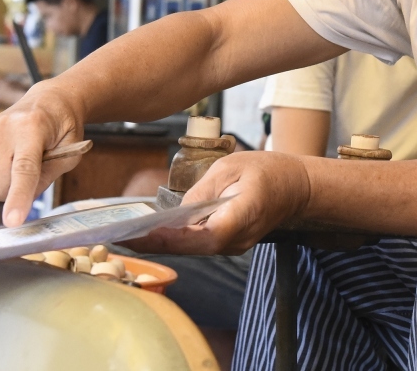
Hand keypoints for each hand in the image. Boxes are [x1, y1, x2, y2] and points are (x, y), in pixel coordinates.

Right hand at [0, 82, 84, 225]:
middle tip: (31, 174)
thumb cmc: (61, 130)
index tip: (13, 221)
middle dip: (13, 194)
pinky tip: (2, 163)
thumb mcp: (71, 153)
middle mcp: (2, 127)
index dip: (19, 197)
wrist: (45, 103)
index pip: (24, 169)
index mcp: (33, 127)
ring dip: (0, 188)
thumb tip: (19, 202)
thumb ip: (46, 178)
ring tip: (16, 164)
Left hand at [124, 151, 310, 255]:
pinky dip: (175, 241)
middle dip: (155, 244)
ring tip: (129, 236)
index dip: (172, 238)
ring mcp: (233, 246)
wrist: (296, 187)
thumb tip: (175, 213)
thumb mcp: (231, 167)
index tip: (142, 233)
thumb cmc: (267, 171)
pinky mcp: (229, 244)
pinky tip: (153, 234)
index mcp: (241, 216)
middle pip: (191, 248)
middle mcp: (236, 239)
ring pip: (193, 250)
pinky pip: (199, 246)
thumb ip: (202, 191)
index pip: (203, 236)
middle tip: (121, 238)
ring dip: (162, 245)